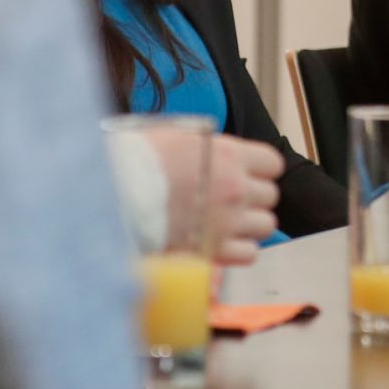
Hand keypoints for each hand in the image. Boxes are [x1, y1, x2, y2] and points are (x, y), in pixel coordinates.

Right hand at [145, 131, 282, 266]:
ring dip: (250, 224)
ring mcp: (229, 221)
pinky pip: (250, 253)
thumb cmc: (138, 159)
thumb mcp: (176, 135)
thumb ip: (204, 144)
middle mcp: (236, 188)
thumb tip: (209, 148)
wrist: (116, 192)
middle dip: (253, 197)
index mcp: (229, 155)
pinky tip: (222, 242)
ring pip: (266, 225)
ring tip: (227, 222)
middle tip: (231, 199)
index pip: (272, 163)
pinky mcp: (216, 250)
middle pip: (270, 196)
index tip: (247, 173)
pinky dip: (239, 250)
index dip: (260, 169)